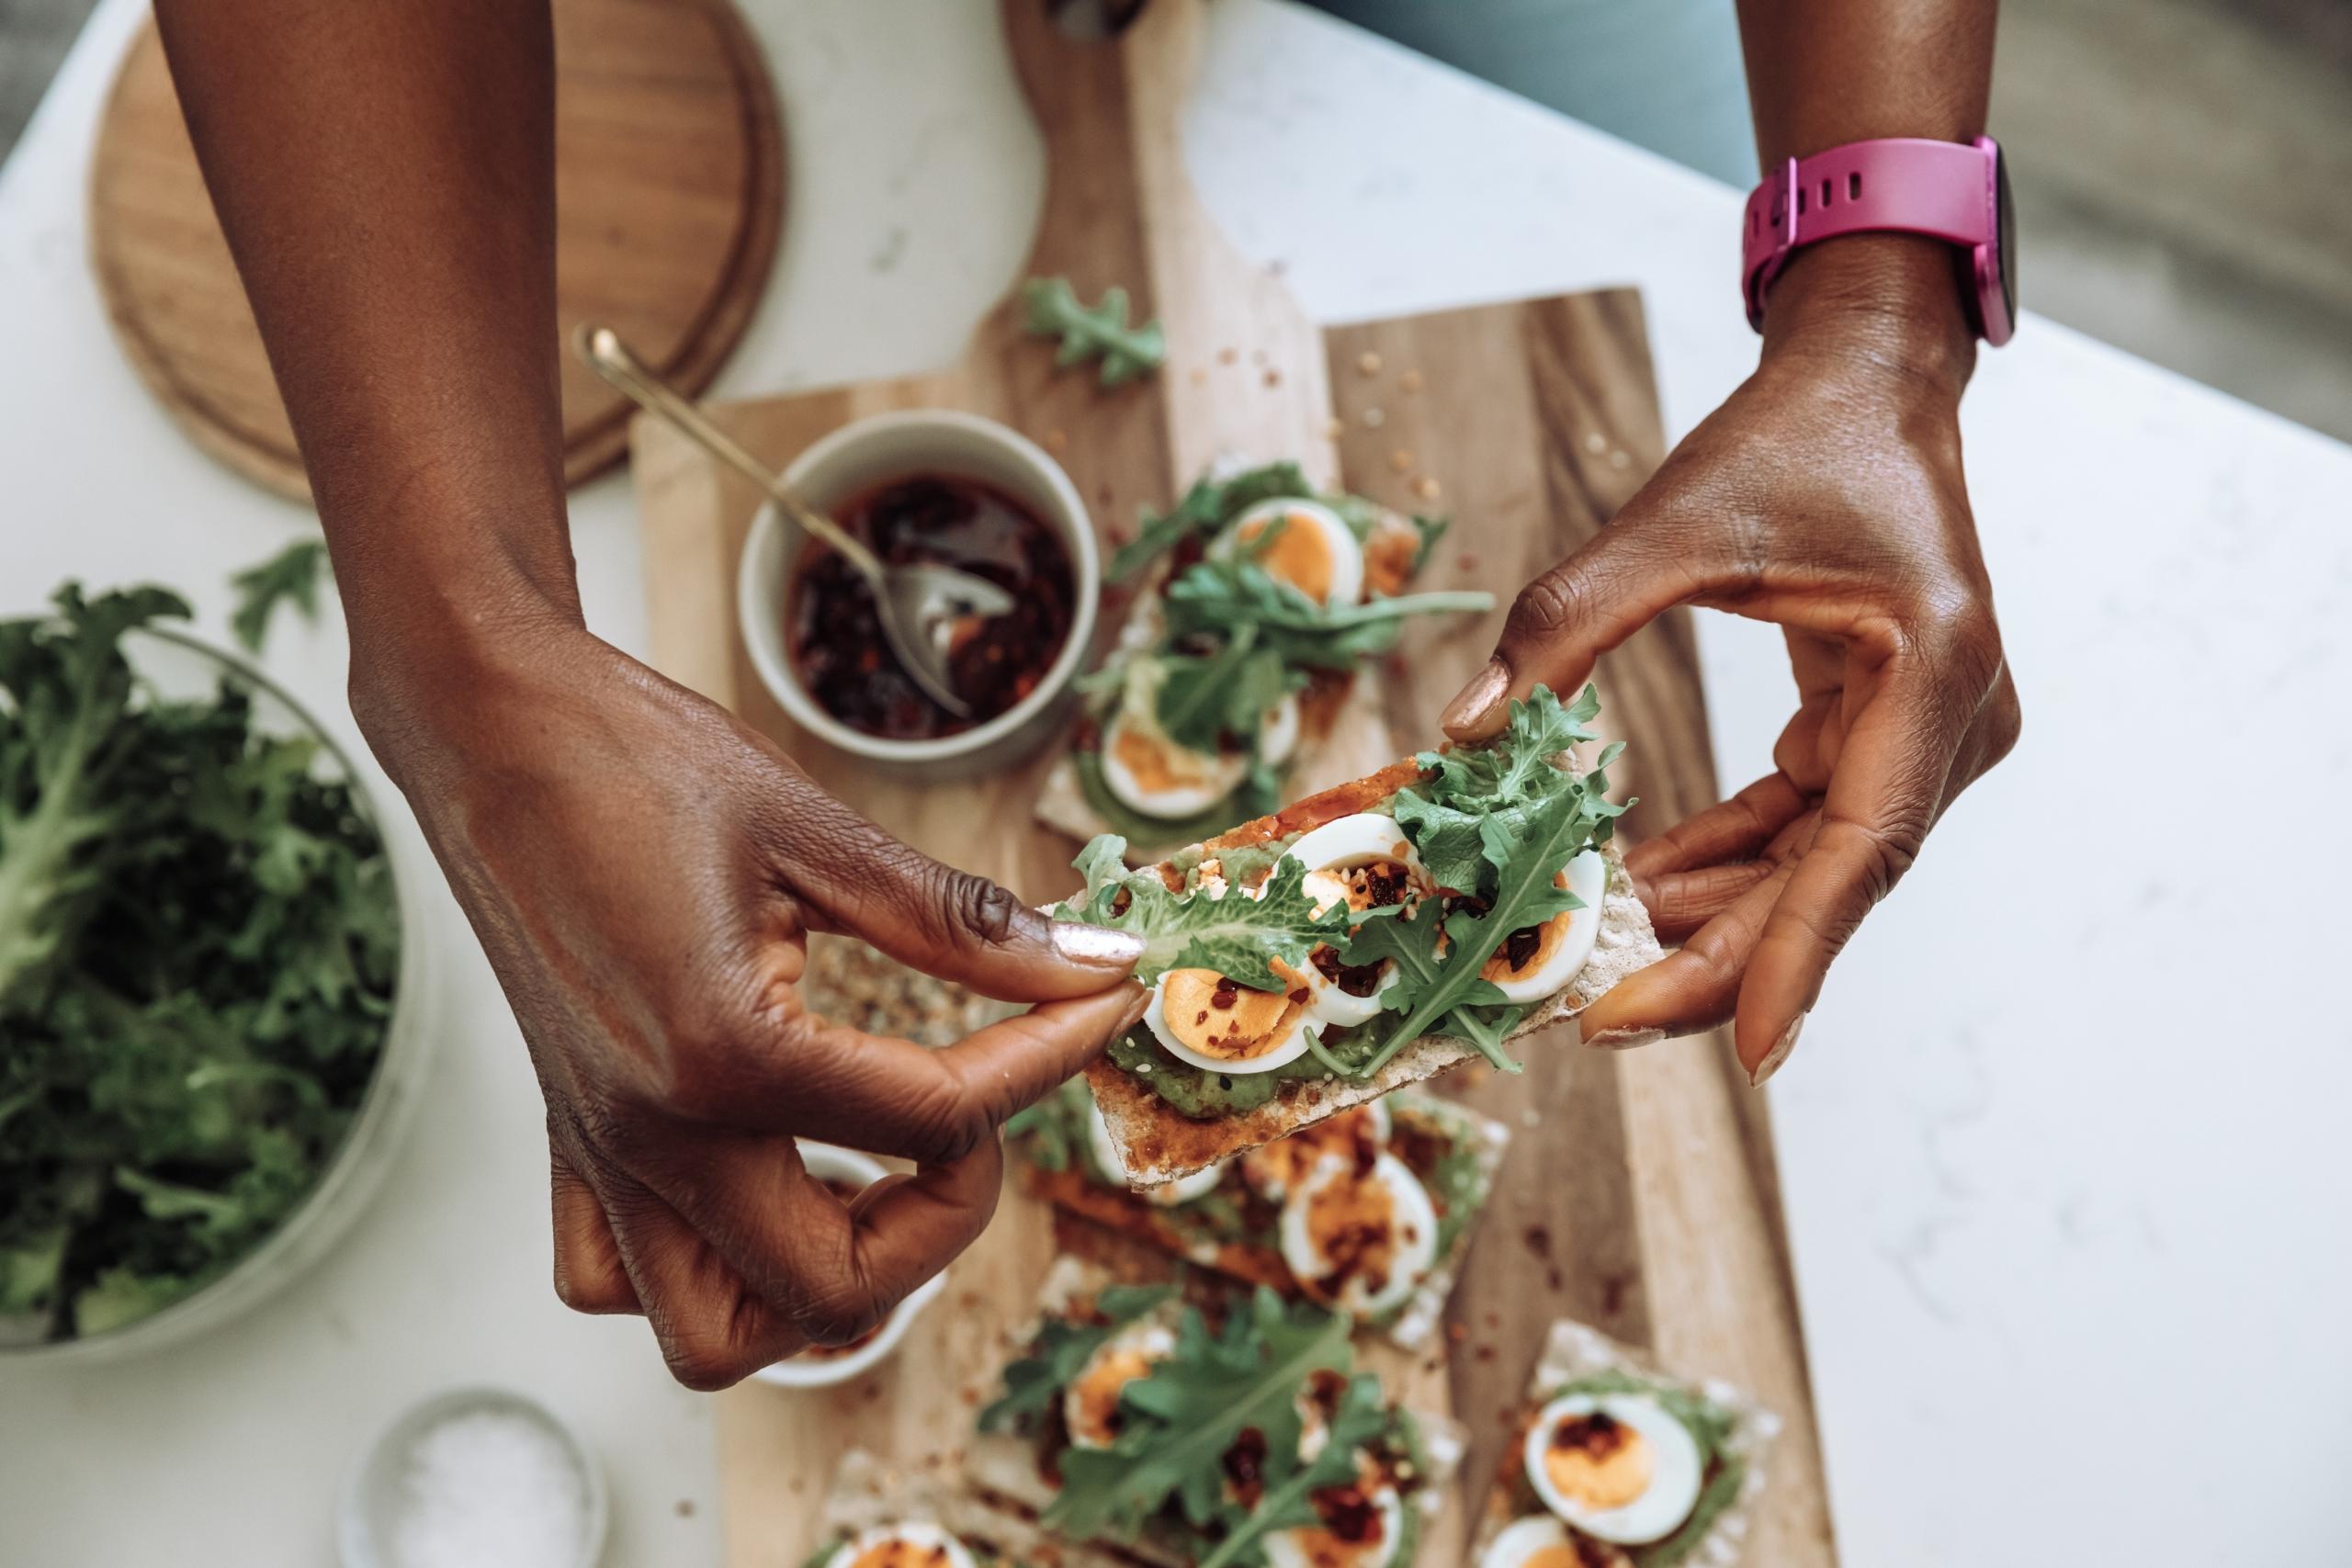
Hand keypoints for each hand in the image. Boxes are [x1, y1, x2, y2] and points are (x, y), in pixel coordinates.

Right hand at [358, 621, 1146, 1387]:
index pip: (931, 1122)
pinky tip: (765, 1177)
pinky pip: (619, 1279)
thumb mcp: (817, 831)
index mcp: (721, 1054)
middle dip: (941, 1222)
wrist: (484, 727)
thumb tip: (1086, 965)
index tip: (1091, 1005)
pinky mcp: (569, 1143)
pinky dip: (705, 1269)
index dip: (1042, 1062)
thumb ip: (959, 923)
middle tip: (976, 1120)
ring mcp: (600, 1153)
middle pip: (833, 1289)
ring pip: (713, 1334)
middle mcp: (652, 1135)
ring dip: (820, 1284)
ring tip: (877, 1173)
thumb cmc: (631, 760)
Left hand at [1440, 238, 2019, 1083]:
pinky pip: (1807, 823)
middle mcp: (1955, 718)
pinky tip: (1647, 879)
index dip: (1798, 956)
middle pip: (1835, 879)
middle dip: (1724, 955)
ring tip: (1601, 937)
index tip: (1749, 1052)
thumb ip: (1564, 624)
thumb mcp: (1670, 523)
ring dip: (1717, 910)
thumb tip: (1464, 731)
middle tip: (1605, 1015)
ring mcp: (1930, 731)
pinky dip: (1730, 858)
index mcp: (1931, 669)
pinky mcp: (1888, 729)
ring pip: (1819, 865)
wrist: (1866, 380)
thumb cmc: (1789, 437)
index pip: (1861, 849)